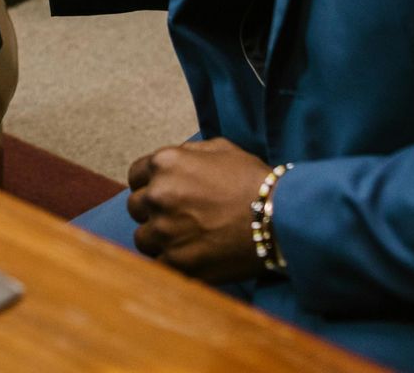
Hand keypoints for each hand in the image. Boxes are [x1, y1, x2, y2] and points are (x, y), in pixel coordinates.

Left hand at [125, 139, 271, 282]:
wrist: (278, 218)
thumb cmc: (253, 181)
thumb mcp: (222, 149)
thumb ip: (189, 152)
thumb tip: (176, 160)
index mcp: (165, 163)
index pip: (135, 175)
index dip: (148, 184)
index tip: (161, 194)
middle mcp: (157, 195)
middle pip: (135, 207)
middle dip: (152, 211)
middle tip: (176, 218)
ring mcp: (164, 231)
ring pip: (143, 238)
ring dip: (158, 239)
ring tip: (184, 239)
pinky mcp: (176, 263)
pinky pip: (158, 264)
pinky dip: (171, 263)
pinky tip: (190, 257)